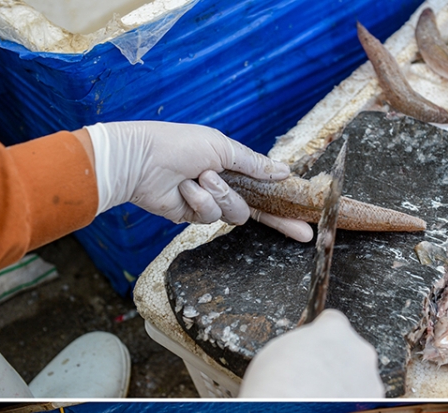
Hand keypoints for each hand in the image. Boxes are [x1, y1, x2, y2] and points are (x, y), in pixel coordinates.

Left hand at [84, 121, 311, 241]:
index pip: (266, 189)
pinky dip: (198, 200)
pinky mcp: (192, 216)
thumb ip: (255, 163)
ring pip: (235, 213)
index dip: (286, 204)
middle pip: (260, 210)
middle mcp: (224, 186)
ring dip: (220, 195)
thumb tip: (285, 172)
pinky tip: (184, 188)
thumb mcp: (223, 147)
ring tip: (199, 178)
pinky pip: (210, 216)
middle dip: (280, 221)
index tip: (307, 216)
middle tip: (302, 233)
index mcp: (233, 167)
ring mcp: (209, 202)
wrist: (140, 160)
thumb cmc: (178, 144)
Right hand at [240, 310, 384, 397]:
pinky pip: (363, 399)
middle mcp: (359, 350)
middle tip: (315, 378)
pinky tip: (330, 411)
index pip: (334, 321)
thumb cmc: (276, 387)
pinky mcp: (373, 404)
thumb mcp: (278, 350)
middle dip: (336, 362)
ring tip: (320, 399)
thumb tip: (304, 352)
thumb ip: (301, 344)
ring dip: (345, 384)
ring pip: (359, 376)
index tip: (315, 346)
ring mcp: (370, 378)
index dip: (321, 336)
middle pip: (350, 350)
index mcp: (334, 329)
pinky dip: (350, 404)